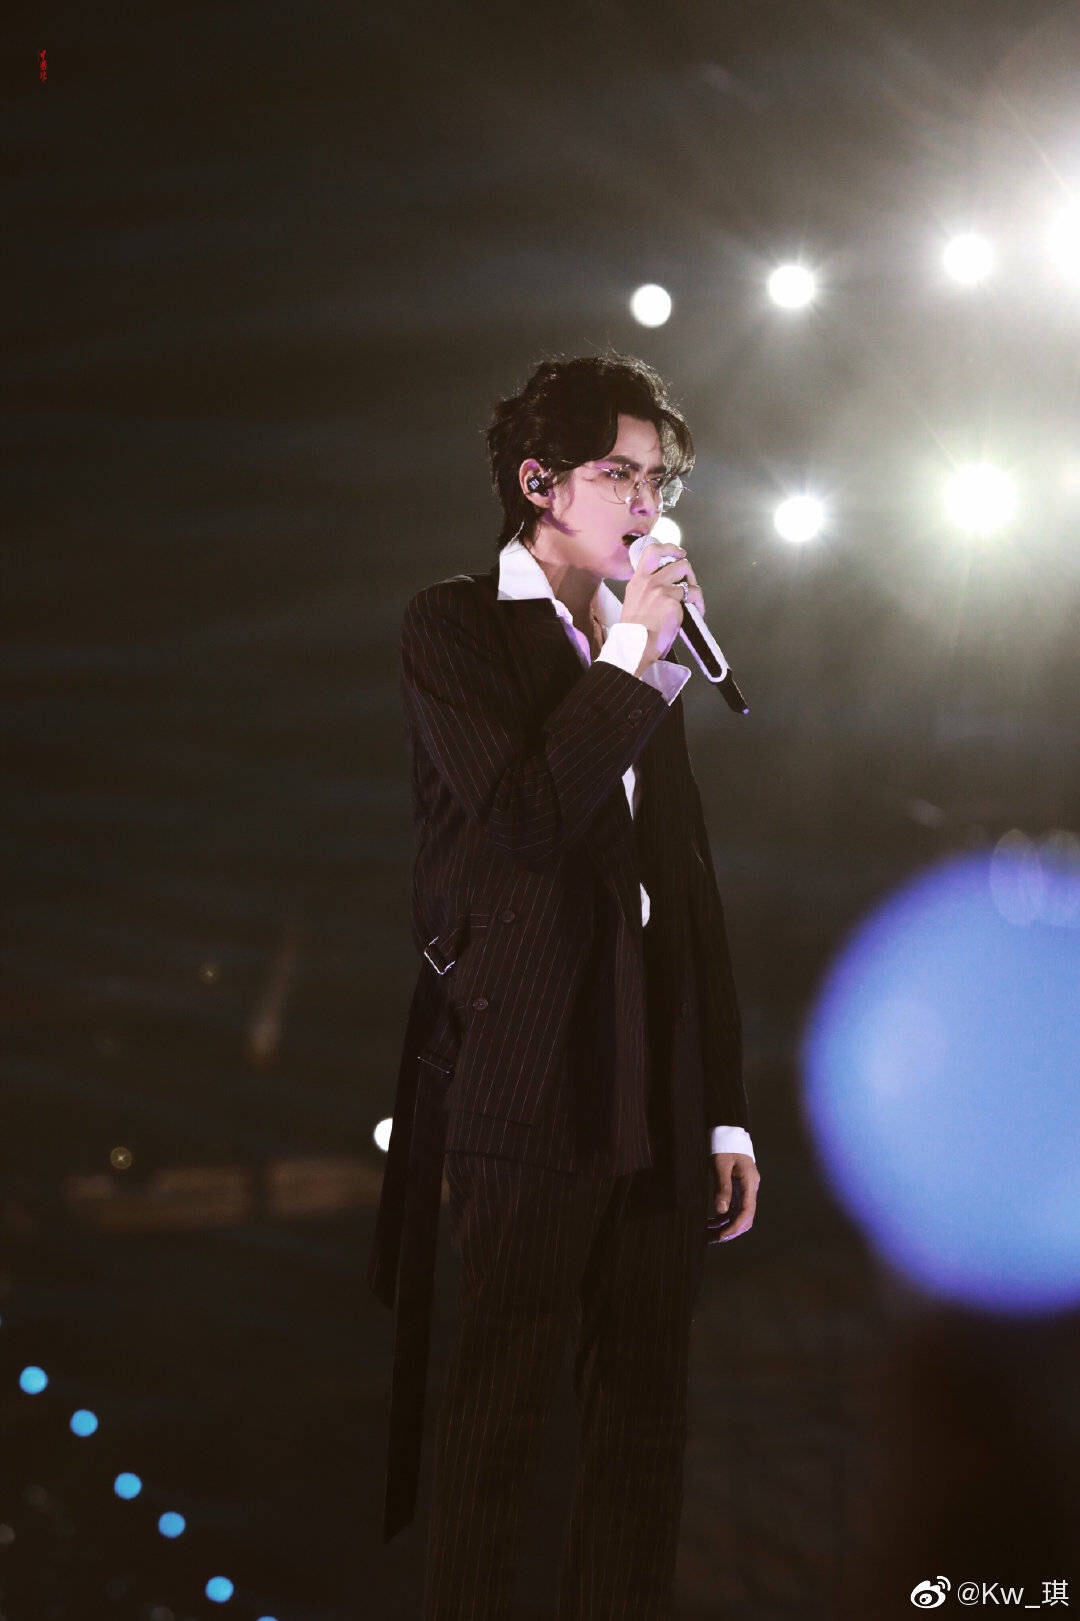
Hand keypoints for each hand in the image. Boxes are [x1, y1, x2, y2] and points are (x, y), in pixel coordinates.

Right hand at [621, 541, 703, 669]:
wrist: (636, 646)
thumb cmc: (636, 632)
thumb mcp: (635, 602)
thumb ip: (647, 590)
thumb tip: (667, 584)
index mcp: (637, 581)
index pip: (652, 552)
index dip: (669, 548)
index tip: (679, 552)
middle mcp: (649, 582)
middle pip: (679, 563)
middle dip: (688, 572)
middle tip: (689, 584)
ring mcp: (661, 590)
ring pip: (689, 579)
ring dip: (694, 589)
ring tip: (692, 602)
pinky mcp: (673, 601)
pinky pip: (694, 595)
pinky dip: (699, 604)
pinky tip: (695, 613)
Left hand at [707, 1152, 759, 1244]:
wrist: (727, 1130)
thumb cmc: (724, 1145)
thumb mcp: (720, 1164)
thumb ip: (722, 1187)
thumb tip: (721, 1211)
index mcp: (749, 1182)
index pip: (746, 1212)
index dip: (734, 1227)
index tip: (721, 1236)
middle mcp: (750, 1188)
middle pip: (746, 1217)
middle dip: (731, 1230)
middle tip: (713, 1239)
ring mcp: (745, 1188)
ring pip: (739, 1214)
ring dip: (726, 1225)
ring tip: (708, 1234)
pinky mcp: (738, 1187)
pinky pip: (734, 1207)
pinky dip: (723, 1216)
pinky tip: (711, 1222)